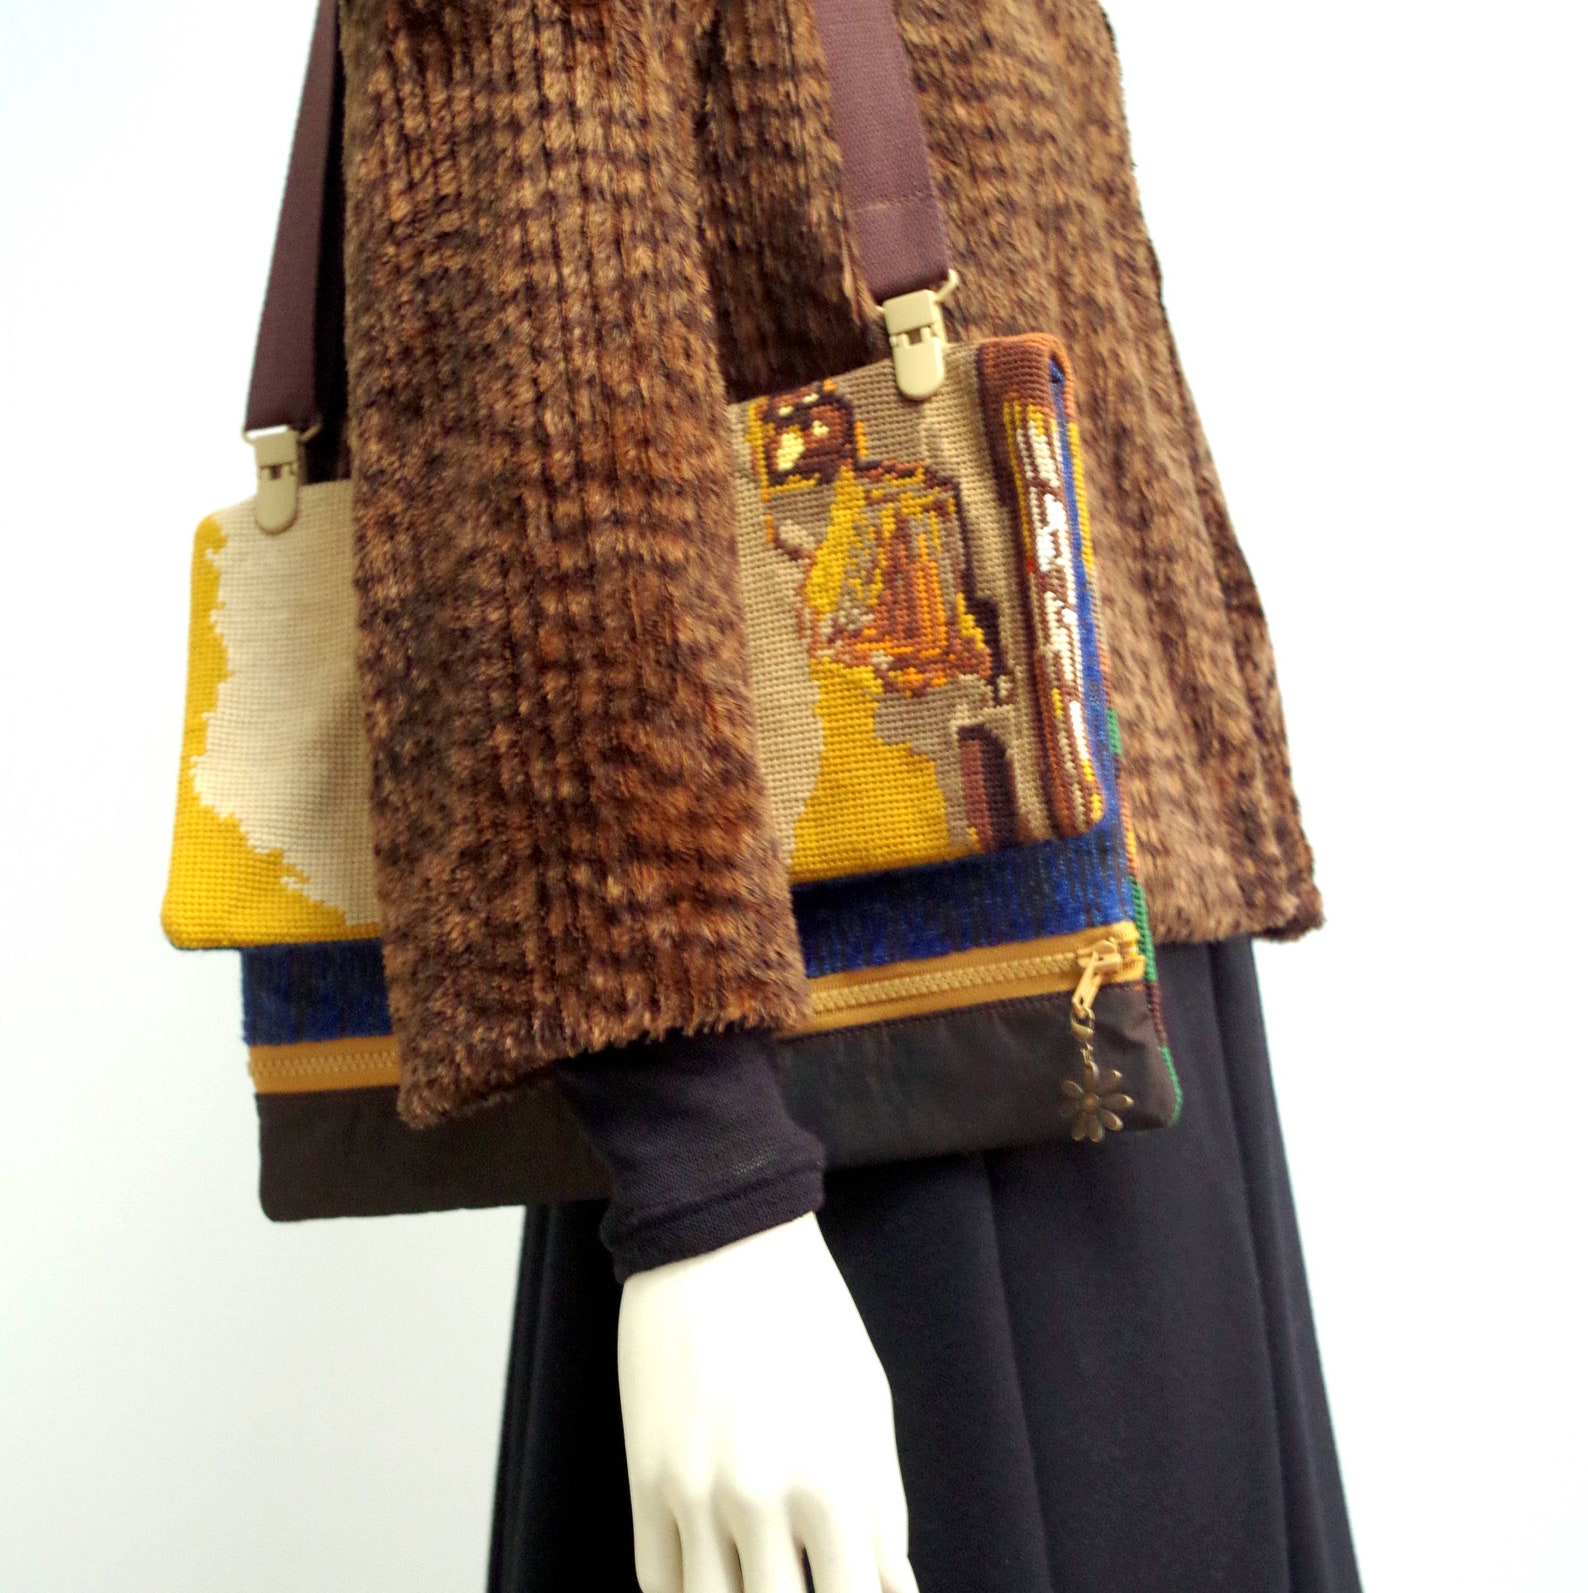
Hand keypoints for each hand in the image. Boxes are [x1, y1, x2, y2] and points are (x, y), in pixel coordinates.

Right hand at [617, 1213, 916, 1592]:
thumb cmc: (810, 1318)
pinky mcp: (645, 1476)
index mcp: (836, 1485)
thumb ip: (884, 1510)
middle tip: (796, 1573)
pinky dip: (685, 1590)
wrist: (721, 1241)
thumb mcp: (868, 1405)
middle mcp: (763, 1500)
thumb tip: (894, 1590)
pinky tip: (711, 1568)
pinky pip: (657, 1582)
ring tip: (755, 1568)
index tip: (845, 1590)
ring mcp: (696, 1492)